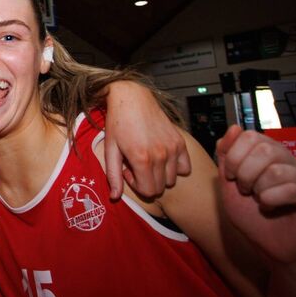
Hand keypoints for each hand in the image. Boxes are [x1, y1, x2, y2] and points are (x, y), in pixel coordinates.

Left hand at [104, 81, 190, 198]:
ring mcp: (172, 148)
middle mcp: (161, 155)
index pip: (149, 192)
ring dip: (159, 175)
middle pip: (160, 187)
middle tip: (136, 165)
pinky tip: (162, 157)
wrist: (132, 99)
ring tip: (147, 160)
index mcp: (142, 159)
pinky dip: (175, 167)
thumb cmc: (118, 123)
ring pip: (172, 179)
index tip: (128, 171)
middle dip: (146, 181)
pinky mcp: (179, 141)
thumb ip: (113, 176)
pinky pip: (185, 167)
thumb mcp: (110, 150)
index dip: (137, 185)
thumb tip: (115, 197)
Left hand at [216, 125, 295, 263]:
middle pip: (267, 148)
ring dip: (259, 188)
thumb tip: (233, 128)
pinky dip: (273, 198)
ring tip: (259, 201)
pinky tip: (268, 207)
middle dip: (245, 172)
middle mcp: (294, 163)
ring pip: (279, 170)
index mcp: (273, 156)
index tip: (231, 176)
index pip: (252, 136)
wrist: (270, 250)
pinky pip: (295, 189)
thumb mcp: (230, 187)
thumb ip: (228, 158)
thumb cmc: (252, 218)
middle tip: (245, 190)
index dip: (235, 155)